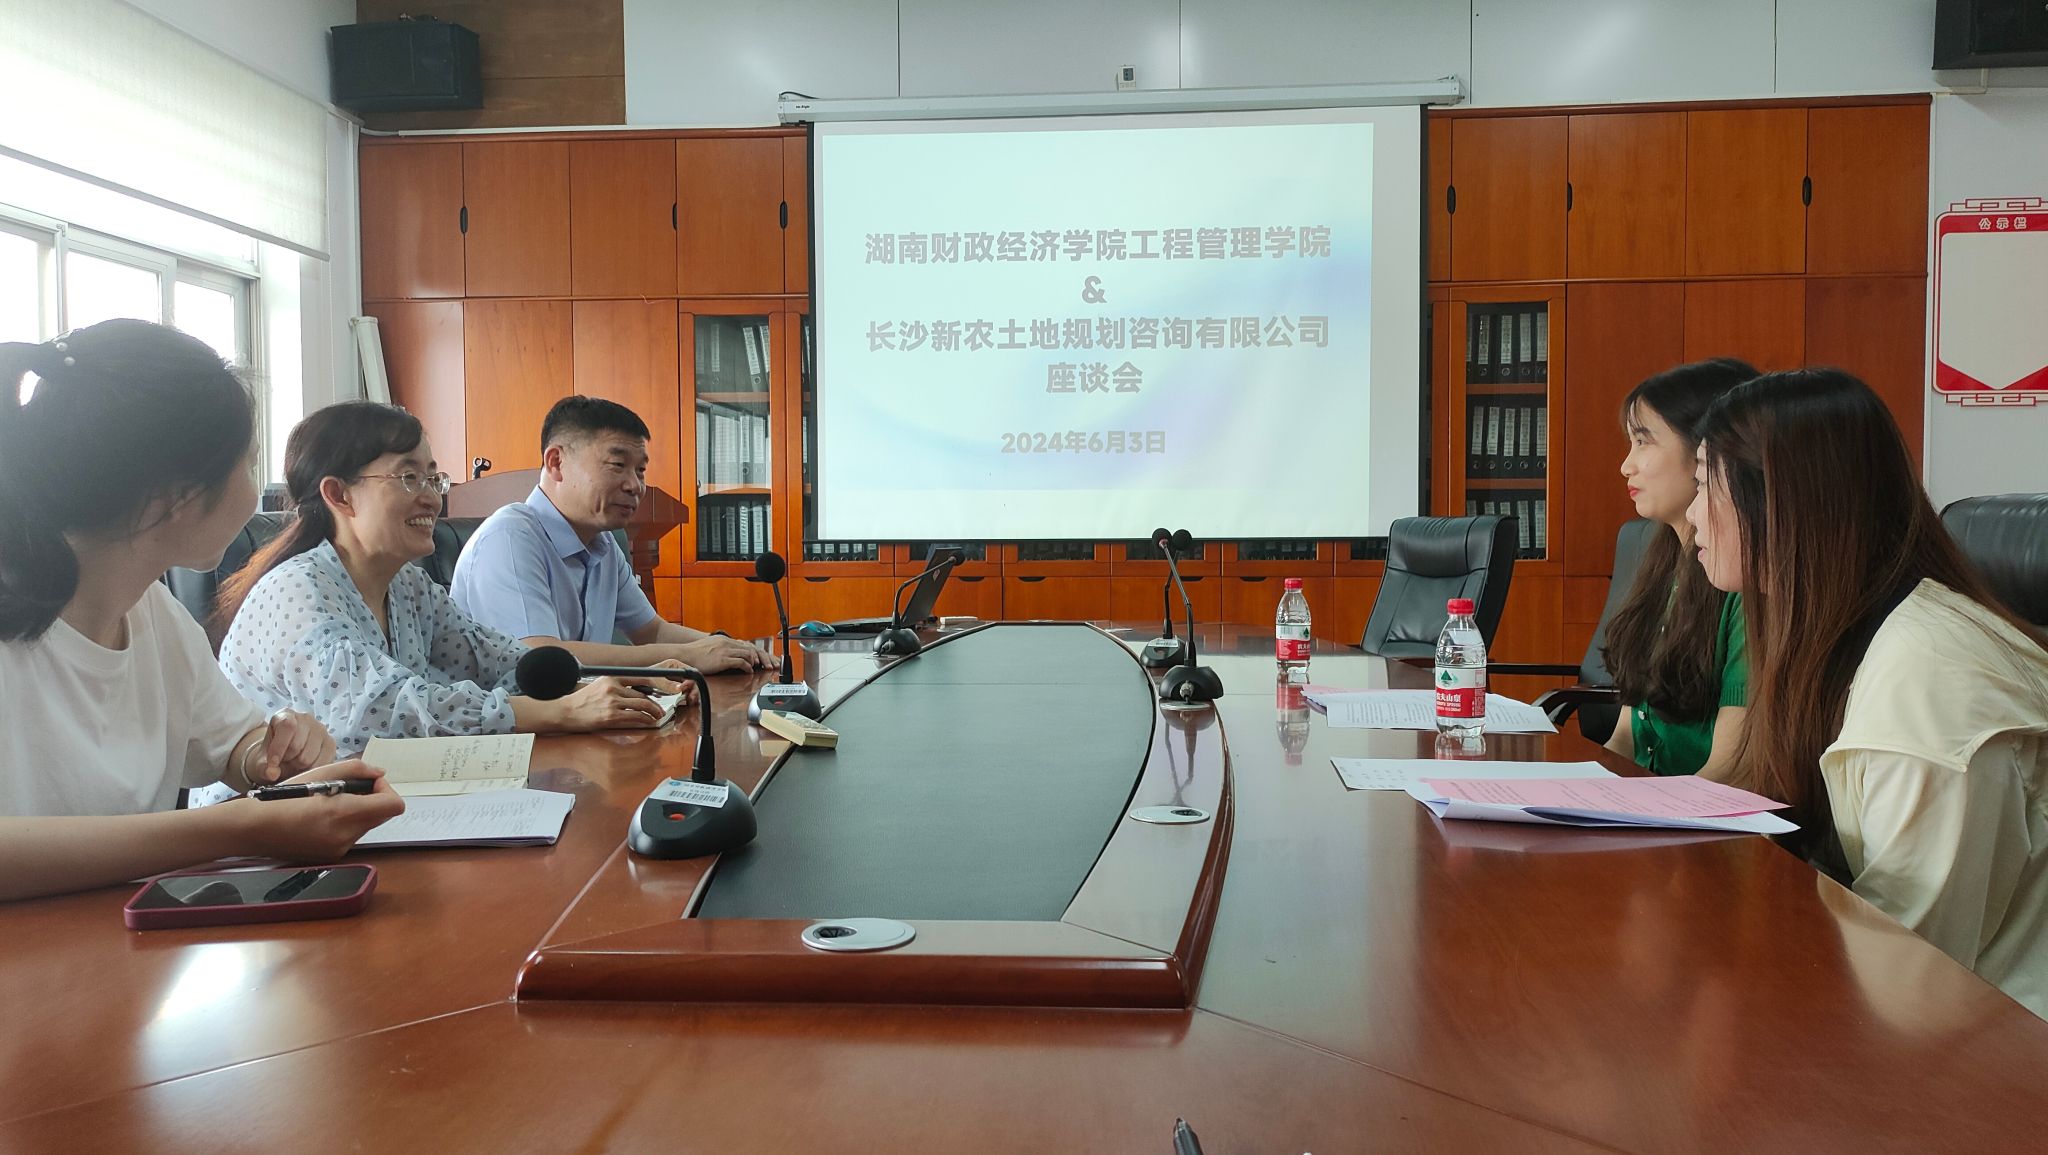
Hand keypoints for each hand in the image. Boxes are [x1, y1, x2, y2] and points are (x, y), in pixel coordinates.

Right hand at [229, 760, 404, 860]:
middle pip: (382, 815)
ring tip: (330, 802)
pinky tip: (322, 817)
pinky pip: (352, 835)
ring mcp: (340, 850)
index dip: (385, 789)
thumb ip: (354, 770)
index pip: (393, 805)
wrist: (252, 829)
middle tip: (347, 788)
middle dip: (373, 798)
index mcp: (343, 814)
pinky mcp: (332, 856)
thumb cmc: (281, 798)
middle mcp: (346, 836)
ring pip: (368, 825)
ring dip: (359, 811)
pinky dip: (346, 823)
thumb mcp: (317, 773)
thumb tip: (379, 773)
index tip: (367, 781)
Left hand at [258, 710, 337, 784]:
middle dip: (289, 759)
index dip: (279, 747)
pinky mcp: (331, 743)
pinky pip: (321, 764)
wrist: (285, 756)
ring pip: (308, 757)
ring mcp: (321, 730)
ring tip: (295, 761)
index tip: (272, 764)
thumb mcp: (262, 761)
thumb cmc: (274, 754)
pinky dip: (311, 770)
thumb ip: (263, 767)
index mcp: (286, 715)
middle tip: (285, 760)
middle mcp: (306, 718)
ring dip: (299, 766)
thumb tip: (272, 773)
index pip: (288, 726)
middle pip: (297, 745)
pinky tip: (306, 765)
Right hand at [554, 676, 669, 730]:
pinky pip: (635, 717)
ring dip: (653, 712)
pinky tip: (648, 722)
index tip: (668, 687)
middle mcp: (613, 687)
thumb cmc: (582, 702)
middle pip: (643, 694)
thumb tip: (639, 693)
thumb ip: (618, 687)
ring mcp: (612, 701)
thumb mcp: (599, 686)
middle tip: (662, 709)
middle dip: (656, 703)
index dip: (659, 682)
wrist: (564, 712)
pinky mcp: (611, 715)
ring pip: (642, 705)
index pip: (641, 677)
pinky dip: (645, 720)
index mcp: (611, 677)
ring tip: (658, 716)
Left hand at [631, 659, 697, 705]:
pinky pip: (685, 694)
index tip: (687, 689)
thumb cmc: (641, 678)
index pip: (690, 672)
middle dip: (693, 689)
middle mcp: (677, 672)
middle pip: (693, 680)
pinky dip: (686, 698)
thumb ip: (667, 684)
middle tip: (691, 698)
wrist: (633, 685)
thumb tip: (680, 689)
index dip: (692, 681)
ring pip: (690, 688)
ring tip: (689, 700)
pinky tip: (684, 702)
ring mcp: (676, 681)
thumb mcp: (654, 680)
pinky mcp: (674, 690)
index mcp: (675, 665)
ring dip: (691, 694)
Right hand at [676, 635, 776, 673]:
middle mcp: (727, 643)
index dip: (757, 653)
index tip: (765, 659)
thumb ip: (722, 651)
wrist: (684, 655)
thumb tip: (730, 658)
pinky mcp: (722, 659)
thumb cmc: (695, 654)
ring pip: (748, 654)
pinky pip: (740, 662)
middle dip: (762, 657)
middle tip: (771, 664)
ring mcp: (725, 650)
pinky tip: (750, 670)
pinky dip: (748, 666)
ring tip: (762, 667)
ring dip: (756, 662)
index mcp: (724, 640)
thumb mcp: (711, 648)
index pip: (745, 645)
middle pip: (750, 648)